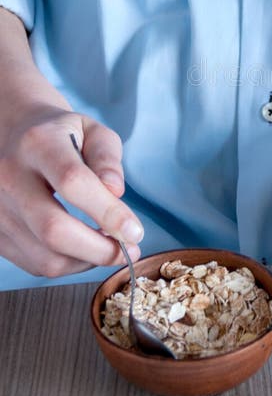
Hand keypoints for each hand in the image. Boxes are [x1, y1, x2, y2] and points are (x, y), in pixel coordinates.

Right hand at [0, 101, 142, 277]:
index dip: (108, 212)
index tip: (135, 231)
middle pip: (53, 229)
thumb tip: (115, 193)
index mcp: (37, 143)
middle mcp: (9, 175)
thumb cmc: (60, 134)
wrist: (10, 134)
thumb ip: (107, 158)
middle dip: (99, 250)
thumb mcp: (91, 131)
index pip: (73, 182)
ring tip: (108, 249)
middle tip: (127, 251)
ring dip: (86, 262)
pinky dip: (67, 265)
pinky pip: (34, 264)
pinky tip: (83, 250)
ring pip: (44, 256)